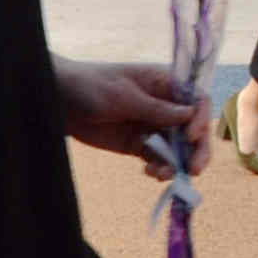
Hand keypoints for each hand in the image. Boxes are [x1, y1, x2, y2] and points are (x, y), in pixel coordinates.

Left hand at [57, 56, 205, 179]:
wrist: (57, 101)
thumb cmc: (89, 86)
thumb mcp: (122, 96)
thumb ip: (155, 108)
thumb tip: (190, 115)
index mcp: (164, 83)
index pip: (197, 100)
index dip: (200, 119)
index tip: (190, 136)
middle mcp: (165, 105)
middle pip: (193, 129)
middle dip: (197, 149)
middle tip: (195, 170)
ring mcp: (152, 126)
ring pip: (178, 148)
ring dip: (178, 163)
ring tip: (162, 174)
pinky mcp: (139, 144)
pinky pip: (159, 159)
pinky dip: (160, 168)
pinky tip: (151, 173)